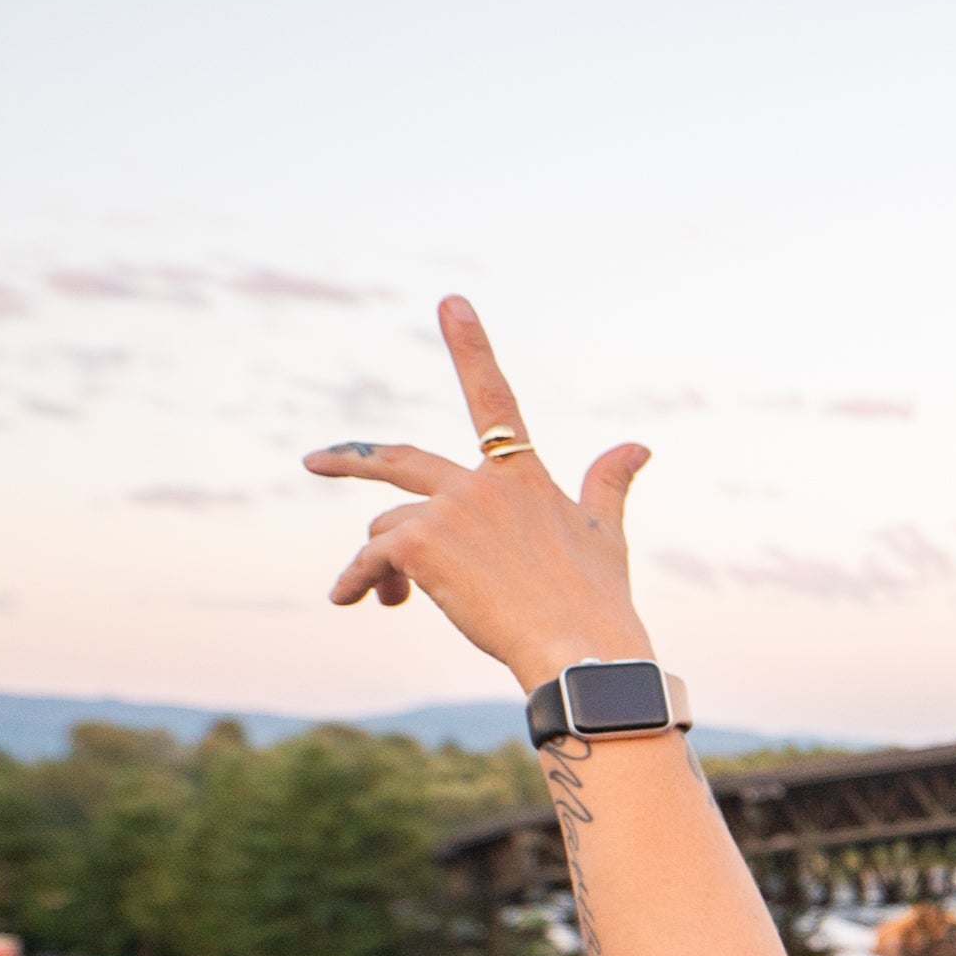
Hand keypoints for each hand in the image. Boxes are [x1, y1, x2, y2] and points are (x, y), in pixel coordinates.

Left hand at [304, 298, 656, 692]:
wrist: (581, 652)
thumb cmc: (599, 602)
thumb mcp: (606, 537)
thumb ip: (609, 485)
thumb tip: (639, 445)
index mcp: (523, 478)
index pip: (495, 399)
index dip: (473, 347)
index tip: (451, 303)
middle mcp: (481, 484)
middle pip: (399, 461)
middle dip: (351, 461)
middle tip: (316, 462)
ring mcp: (449, 511)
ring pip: (387, 531)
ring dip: (381, 566)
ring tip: (390, 600)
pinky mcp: (420, 545)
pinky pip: (369, 560)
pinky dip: (358, 581)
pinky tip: (357, 602)